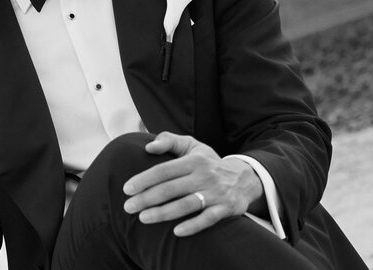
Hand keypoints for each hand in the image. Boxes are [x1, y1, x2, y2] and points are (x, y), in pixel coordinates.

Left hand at [122, 132, 262, 236]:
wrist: (245, 178)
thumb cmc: (208, 162)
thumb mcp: (192, 146)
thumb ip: (169, 141)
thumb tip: (148, 147)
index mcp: (193, 160)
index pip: (164, 170)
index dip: (144, 179)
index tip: (127, 189)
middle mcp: (204, 175)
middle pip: (171, 188)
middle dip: (147, 198)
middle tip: (128, 207)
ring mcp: (215, 193)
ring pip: (186, 204)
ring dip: (164, 213)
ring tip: (143, 218)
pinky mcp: (226, 208)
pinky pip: (208, 218)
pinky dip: (193, 225)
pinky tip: (176, 232)